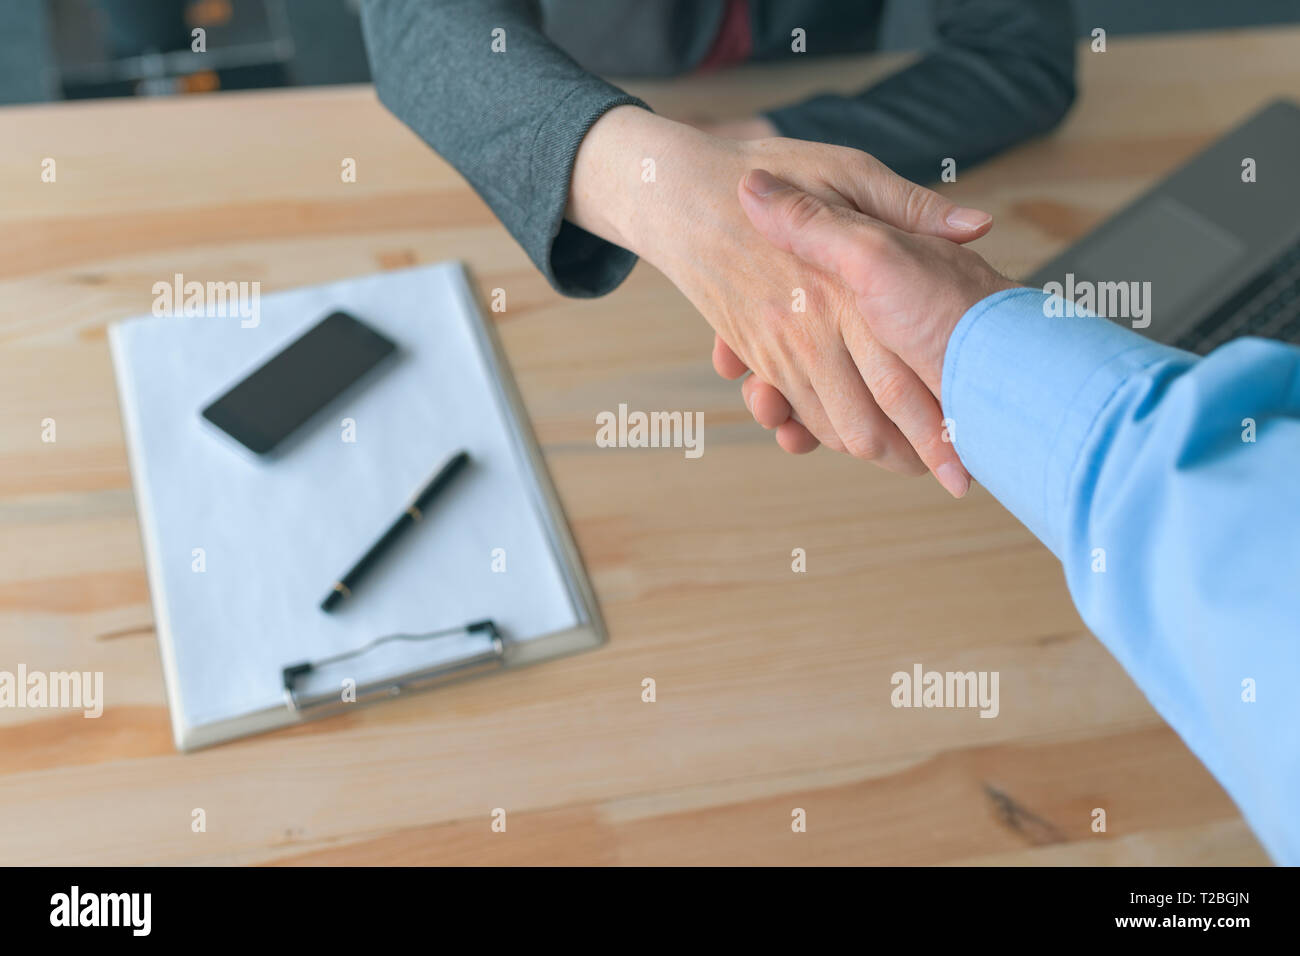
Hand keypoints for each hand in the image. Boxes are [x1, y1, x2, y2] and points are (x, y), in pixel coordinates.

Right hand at [566, 107, 994, 492]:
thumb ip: (913, 208)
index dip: (941, 431)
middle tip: (950, 471)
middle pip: (871, 422)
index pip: (907, 378)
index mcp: (857, 280)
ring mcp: (787, 344)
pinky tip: (840, 425)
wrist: (679, 198)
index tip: (969, 468)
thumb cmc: (781, 172)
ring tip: (909, 457)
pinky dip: (818, 431)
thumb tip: (979, 222)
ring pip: (833, 427)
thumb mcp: (851, 172)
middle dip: (914, 456)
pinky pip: (796, 411)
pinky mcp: (763, 355)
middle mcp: (821, 322)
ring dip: (870, 449)